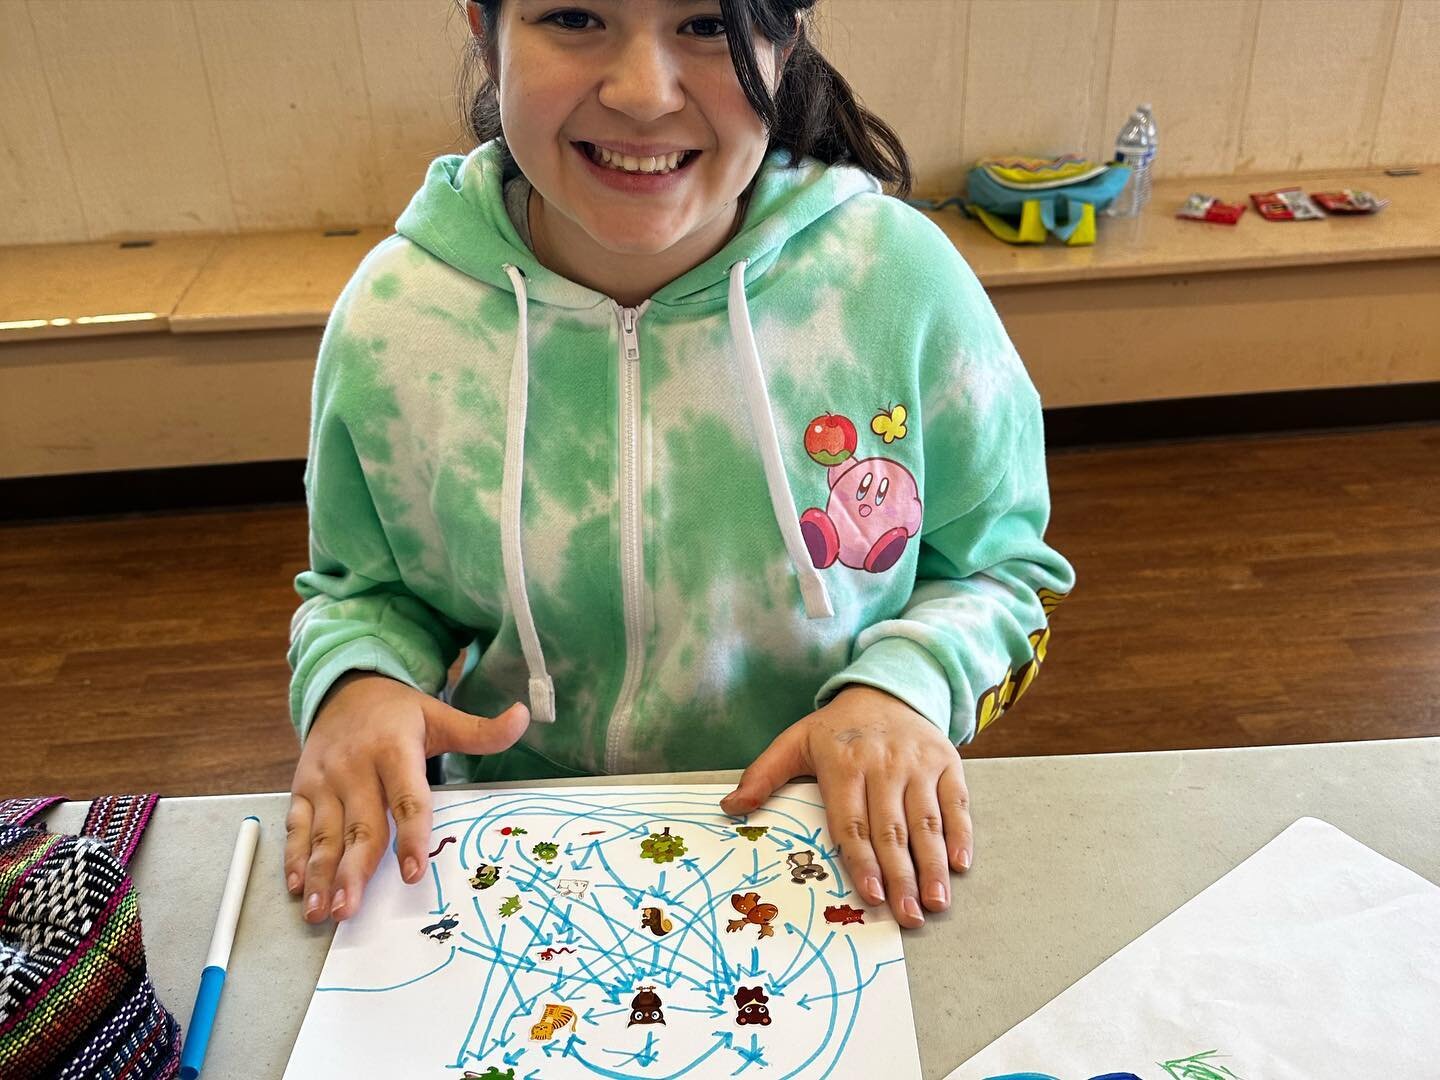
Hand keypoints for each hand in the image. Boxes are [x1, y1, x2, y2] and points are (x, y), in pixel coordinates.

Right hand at [284, 671, 528, 923]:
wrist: (345, 687)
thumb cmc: (398, 712)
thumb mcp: (441, 716)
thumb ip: (481, 731)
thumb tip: (525, 716)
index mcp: (393, 750)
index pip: (406, 798)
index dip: (411, 836)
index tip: (412, 873)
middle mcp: (355, 767)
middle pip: (359, 825)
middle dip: (354, 870)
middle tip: (350, 909)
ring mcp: (325, 779)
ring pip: (323, 832)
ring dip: (320, 874)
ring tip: (321, 912)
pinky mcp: (302, 787)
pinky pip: (295, 825)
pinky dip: (294, 856)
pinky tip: (297, 887)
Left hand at [719, 685, 971, 928]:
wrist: (888, 689)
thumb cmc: (837, 729)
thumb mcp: (795, 741)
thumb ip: (763, 775)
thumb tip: (729, 807)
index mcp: (843, 763)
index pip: (852, 821)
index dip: (862, 861)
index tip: (872, 895)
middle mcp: (884, 764)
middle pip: (892, 829)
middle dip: (901, 876)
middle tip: (907, 917)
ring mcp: (918, 763)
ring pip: (926, 821)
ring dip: (933, 864)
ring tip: (935, 901)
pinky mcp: (947, 762)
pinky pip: (956, 803)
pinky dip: (960, 834)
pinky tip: (960, 865)